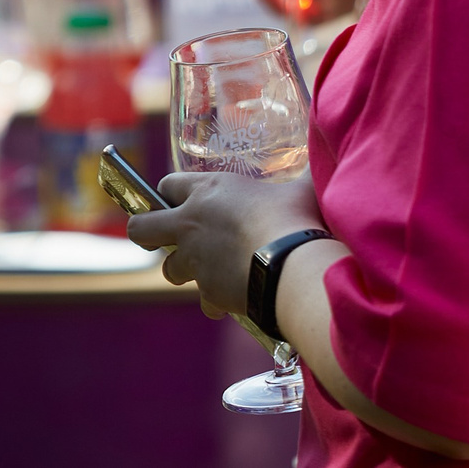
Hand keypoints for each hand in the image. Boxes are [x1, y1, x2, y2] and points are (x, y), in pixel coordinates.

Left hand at [125, 171, 324, 321]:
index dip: (170, 194)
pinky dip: (216, 302)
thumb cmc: (297, 220)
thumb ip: (305, 177)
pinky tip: (235, 299)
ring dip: (185, 272)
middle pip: (142, 228)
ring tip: (210, 273)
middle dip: (148, 233)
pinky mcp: (206, 290)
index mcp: (208, 191)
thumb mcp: (302, 191)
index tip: (179, 201)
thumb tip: (326, 167)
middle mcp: (191, 223)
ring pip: (169, 269)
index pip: (167, 185)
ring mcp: (195, 259)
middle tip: (165, 239)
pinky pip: (204, 300)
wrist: (293, 267)